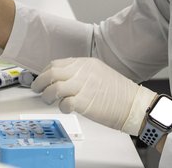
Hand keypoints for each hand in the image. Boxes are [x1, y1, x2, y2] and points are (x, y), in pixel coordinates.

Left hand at [31, 57, 156, 135]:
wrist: (134, 104)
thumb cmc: (119, 93)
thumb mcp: (98, 73)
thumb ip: (81, 73)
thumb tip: (63, 79)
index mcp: (85, 64)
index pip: (56, 64)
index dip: (44, 73)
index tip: (41, 79)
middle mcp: (83, 72)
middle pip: (52, 73)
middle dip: (39, 82)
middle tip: (37, 89)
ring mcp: (83, 86)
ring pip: (54, 87)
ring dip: (47, 96)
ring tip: (49, 101)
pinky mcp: (85, 102)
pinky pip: (64, 103)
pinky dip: (61, 107)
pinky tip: (65, 108)